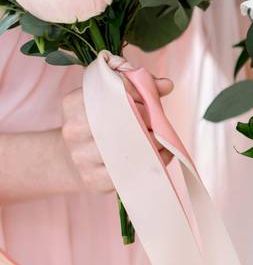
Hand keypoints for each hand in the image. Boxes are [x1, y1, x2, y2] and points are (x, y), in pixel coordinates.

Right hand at [60, 76, 173, 193]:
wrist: (74, 158)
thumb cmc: (103, 123)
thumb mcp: (113, 99)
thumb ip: (140, 88)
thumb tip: (166, 85)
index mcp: (75, 104)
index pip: (111, 91)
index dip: (138, 93)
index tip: (151, 99)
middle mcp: (74, 129)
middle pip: (121, 120)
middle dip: (148, 121)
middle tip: (161, 124)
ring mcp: (81, 156)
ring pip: (127, 149)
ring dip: (155, 144)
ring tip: (164, 142)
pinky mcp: (93, 179)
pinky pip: (129, 172)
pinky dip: (152, 163)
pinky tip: (158, 158)